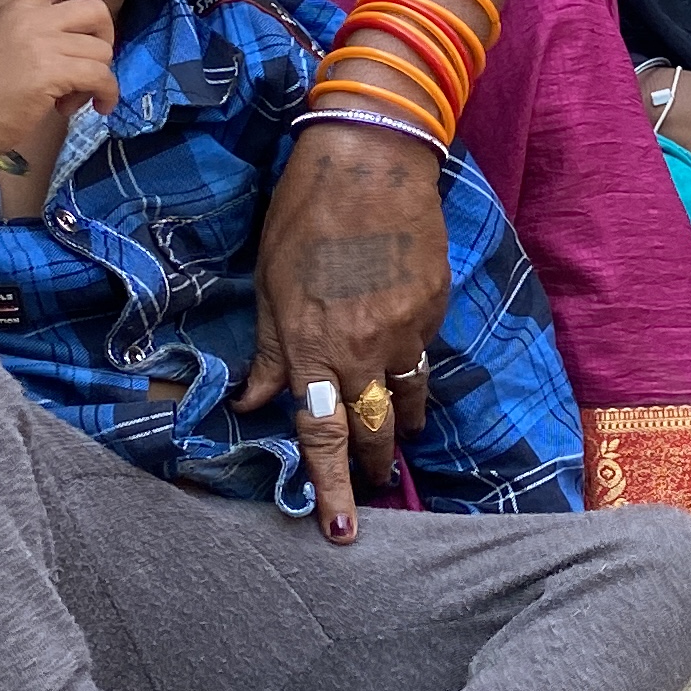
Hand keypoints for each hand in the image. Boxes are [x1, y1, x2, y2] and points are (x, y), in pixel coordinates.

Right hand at [0, 0, 116, 168]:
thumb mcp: (6, 42)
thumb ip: (39, 30)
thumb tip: (85, 36)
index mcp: (18, 7)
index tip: (88, 20)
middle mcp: (31, 18)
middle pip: (96, 11)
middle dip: (104, 40)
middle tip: (88, 65)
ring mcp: (41, 44)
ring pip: (102, 50)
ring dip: (98, 77)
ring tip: (73, 96)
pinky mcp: (50, 73)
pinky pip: (100, 76)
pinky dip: (107, 94)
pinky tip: (95, 107)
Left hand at [241, 121, 445, 539]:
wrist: (372, 159)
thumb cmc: (304, 214)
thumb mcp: (270, 283)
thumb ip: (268, 350)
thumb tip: (254, 402)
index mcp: (314, 345)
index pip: (322, 435)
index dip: (331, 488)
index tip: (342, 531)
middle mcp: (365, 348)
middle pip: (374, 430)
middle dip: (370, 466)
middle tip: (369, 487)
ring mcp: (408, 329)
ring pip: (409, 400)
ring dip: (399, 426)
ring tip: (395, 439)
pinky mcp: (436, 307)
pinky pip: (424, 354)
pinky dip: (412, 368)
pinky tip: (402, 360)